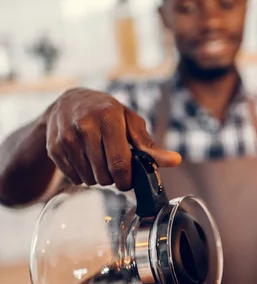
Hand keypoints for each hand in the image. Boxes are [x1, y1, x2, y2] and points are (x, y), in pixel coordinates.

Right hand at [44, 88, 180, 189]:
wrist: (67, 102)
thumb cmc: (106, 113)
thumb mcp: (130, 122)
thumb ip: (150, 145)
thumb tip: (175, 161)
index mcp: (109, 117)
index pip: (120, 163)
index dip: (127, 179)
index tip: (128, 180)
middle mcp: (85, 125)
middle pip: (104, 175)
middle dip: (112, 178)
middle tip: (112, 166)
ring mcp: (66, 136)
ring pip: (88, 179)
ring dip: (97, 177)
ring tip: (98, 160)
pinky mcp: (53, 148)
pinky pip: (73, 178)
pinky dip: (81, 176)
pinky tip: (83, 160)